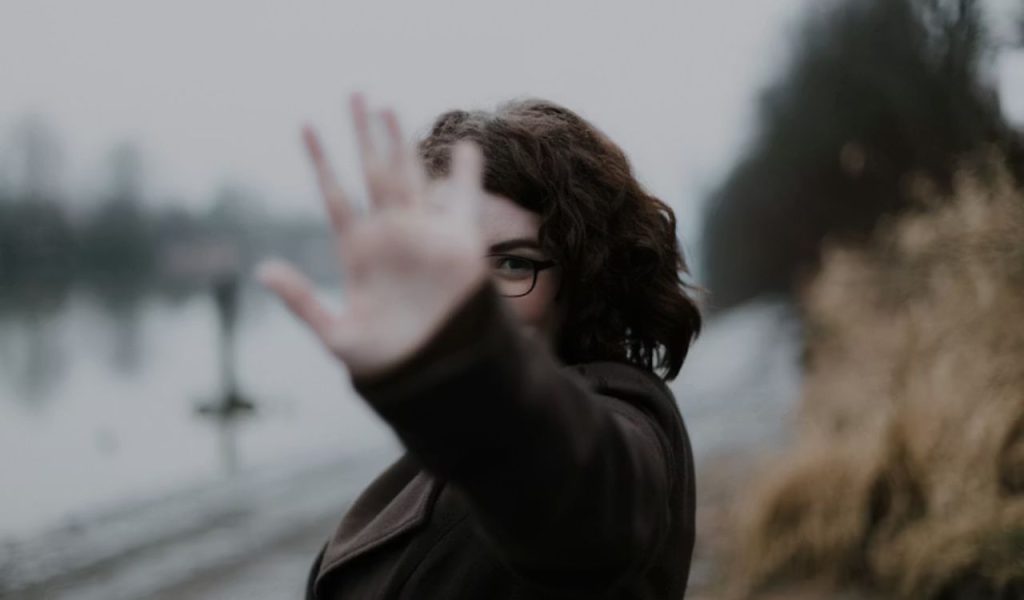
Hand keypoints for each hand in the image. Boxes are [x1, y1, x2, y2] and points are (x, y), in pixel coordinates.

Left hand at [257, 94, 488, 380]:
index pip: (336, 195)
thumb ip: (302, 301)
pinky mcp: (459, 245)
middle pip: (372, 172)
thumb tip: (262, 270)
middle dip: (362, 135)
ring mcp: (424, 236)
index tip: (306, 126)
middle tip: (354, 93)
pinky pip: (463, 201)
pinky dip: (466, 175)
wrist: (437, 378)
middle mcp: (390, 236)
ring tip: (388, 107)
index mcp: (358, 252)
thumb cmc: (385, 364)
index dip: (321, 161)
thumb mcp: (336, 336)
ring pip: (410, 176)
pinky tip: (465, 148)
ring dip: (400, 142)